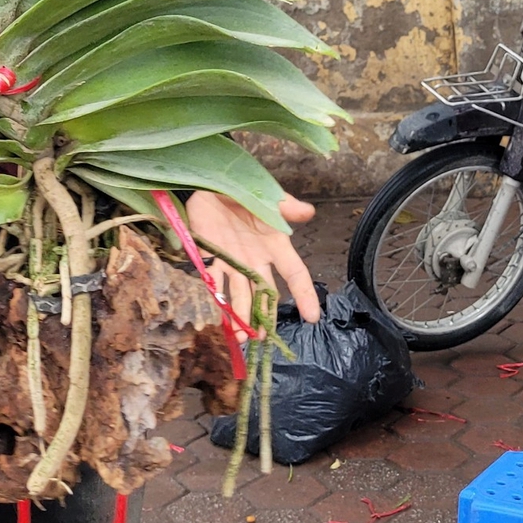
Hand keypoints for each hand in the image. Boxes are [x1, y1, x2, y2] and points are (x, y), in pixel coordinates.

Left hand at [184, 190, 319, 331]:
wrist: (209, 183)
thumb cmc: (242, 189)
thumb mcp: (265, 197)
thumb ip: (285, 206)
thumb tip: (308, 212)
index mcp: (275, 245)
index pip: (294, 273)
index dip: (304, 294)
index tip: (312, 317)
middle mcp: (256, 259)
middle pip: (266, 292)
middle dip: (266, 315)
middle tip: (266, 336)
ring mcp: (233, 262)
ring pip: (241, 295)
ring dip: (243, 317)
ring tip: (244, 338)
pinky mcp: (211, 259)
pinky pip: (214, 283)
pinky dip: (218, 300)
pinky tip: (221, 319)